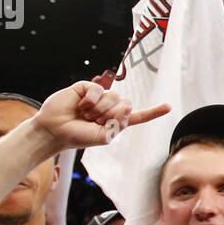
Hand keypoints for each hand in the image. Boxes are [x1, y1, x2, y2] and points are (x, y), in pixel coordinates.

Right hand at [32, 76, 168, 151]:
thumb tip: (128, 105)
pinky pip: (98, 89)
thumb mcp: (102, 137)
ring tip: (84, 115)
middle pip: (125, 104)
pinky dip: (90, 100)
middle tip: (93, 121)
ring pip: (113, 96)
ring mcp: (99, 97)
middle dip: (111, 114)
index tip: (168, 107)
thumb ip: (118, 125)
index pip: (138, 116)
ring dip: (99, 108)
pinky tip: (80, 106)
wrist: (54, 130)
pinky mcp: (87, 88)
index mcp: (116, 121)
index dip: (153, 112)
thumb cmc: (77, 136)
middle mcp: (110, 108)